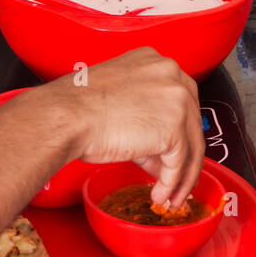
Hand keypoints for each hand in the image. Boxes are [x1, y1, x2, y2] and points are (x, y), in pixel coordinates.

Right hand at [39, 49, 204, 208]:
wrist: (64, 117)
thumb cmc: (76, 108)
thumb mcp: (119, 103)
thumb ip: (147, 123)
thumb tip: (160, 156)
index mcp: (155, 62)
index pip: (180, 100)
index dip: (179, 130)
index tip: (174, 150)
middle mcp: (171, 75)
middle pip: (191, 122)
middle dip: (184, 155)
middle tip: (176, 178)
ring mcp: (176, 100)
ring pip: (190, 145)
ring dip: (182, 175)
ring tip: (170, 195)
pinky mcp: (174, 128)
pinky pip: (178, 162)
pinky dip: (171, 183)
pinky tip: (160, 194)